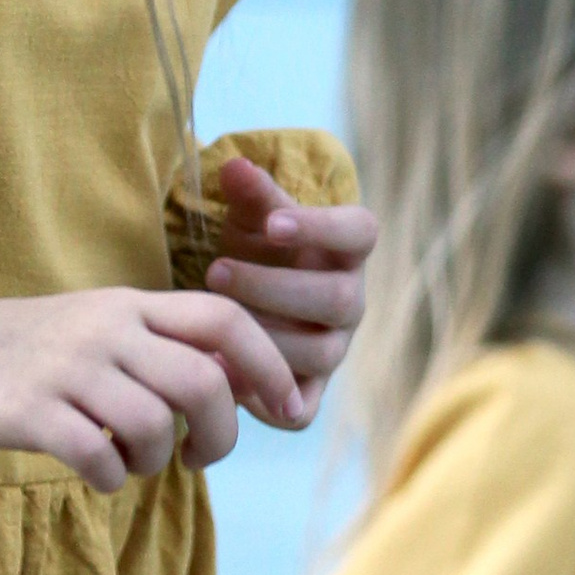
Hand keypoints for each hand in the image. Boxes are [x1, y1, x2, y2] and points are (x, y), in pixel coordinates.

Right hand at [0, 285, 305, 492]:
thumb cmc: (19, 355)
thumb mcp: (93, 329)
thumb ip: (155, 347)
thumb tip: (231, 391)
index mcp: (128, 305)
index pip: (224, 319)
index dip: (268, 364)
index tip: (284, 406)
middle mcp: (103, 330)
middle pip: (203, 381)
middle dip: (221, 432)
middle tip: (198, 457)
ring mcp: (65, 369)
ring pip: (154, 424)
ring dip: (155, 460)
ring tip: (130, 462)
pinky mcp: (26, 412)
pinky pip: (96, 455)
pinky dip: (109, 476)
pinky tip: (96, 473)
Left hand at [203, 155, 376, 432]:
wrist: (253, 294)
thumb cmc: (258, 247)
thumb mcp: (252, 216)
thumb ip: (249, 192)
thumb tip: (233, 165)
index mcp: (347, 248)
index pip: (359, 232)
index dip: (321, 228)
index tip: (273, 223)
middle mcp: (352, 300)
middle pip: (338, 300)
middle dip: (273, 287)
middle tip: (216, 271)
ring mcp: (335, 347)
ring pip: (322, 353)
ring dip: (266, 337)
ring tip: (214, 321)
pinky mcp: (311, 389)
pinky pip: (304, 409)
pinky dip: (268, 402)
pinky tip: (227, 375)